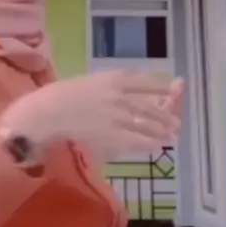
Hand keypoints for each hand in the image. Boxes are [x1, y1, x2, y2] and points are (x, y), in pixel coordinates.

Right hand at [5, 71, 181, 155]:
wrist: (49, 111)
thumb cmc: (64, 93)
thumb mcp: (90, 81)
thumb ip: (110, 85)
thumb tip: (128, 90)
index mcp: (112, 80)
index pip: (144, 83)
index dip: (161, 87)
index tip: (174, 90)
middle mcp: (118, 97)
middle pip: (147, 107)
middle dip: (164, 116)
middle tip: (176, 124)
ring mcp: (115, 117)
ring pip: (144, 125)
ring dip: (159, 131)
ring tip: (170, 137)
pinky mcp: (110, 135)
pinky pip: (133, 141)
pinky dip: (146, 144)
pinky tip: (155, 147)